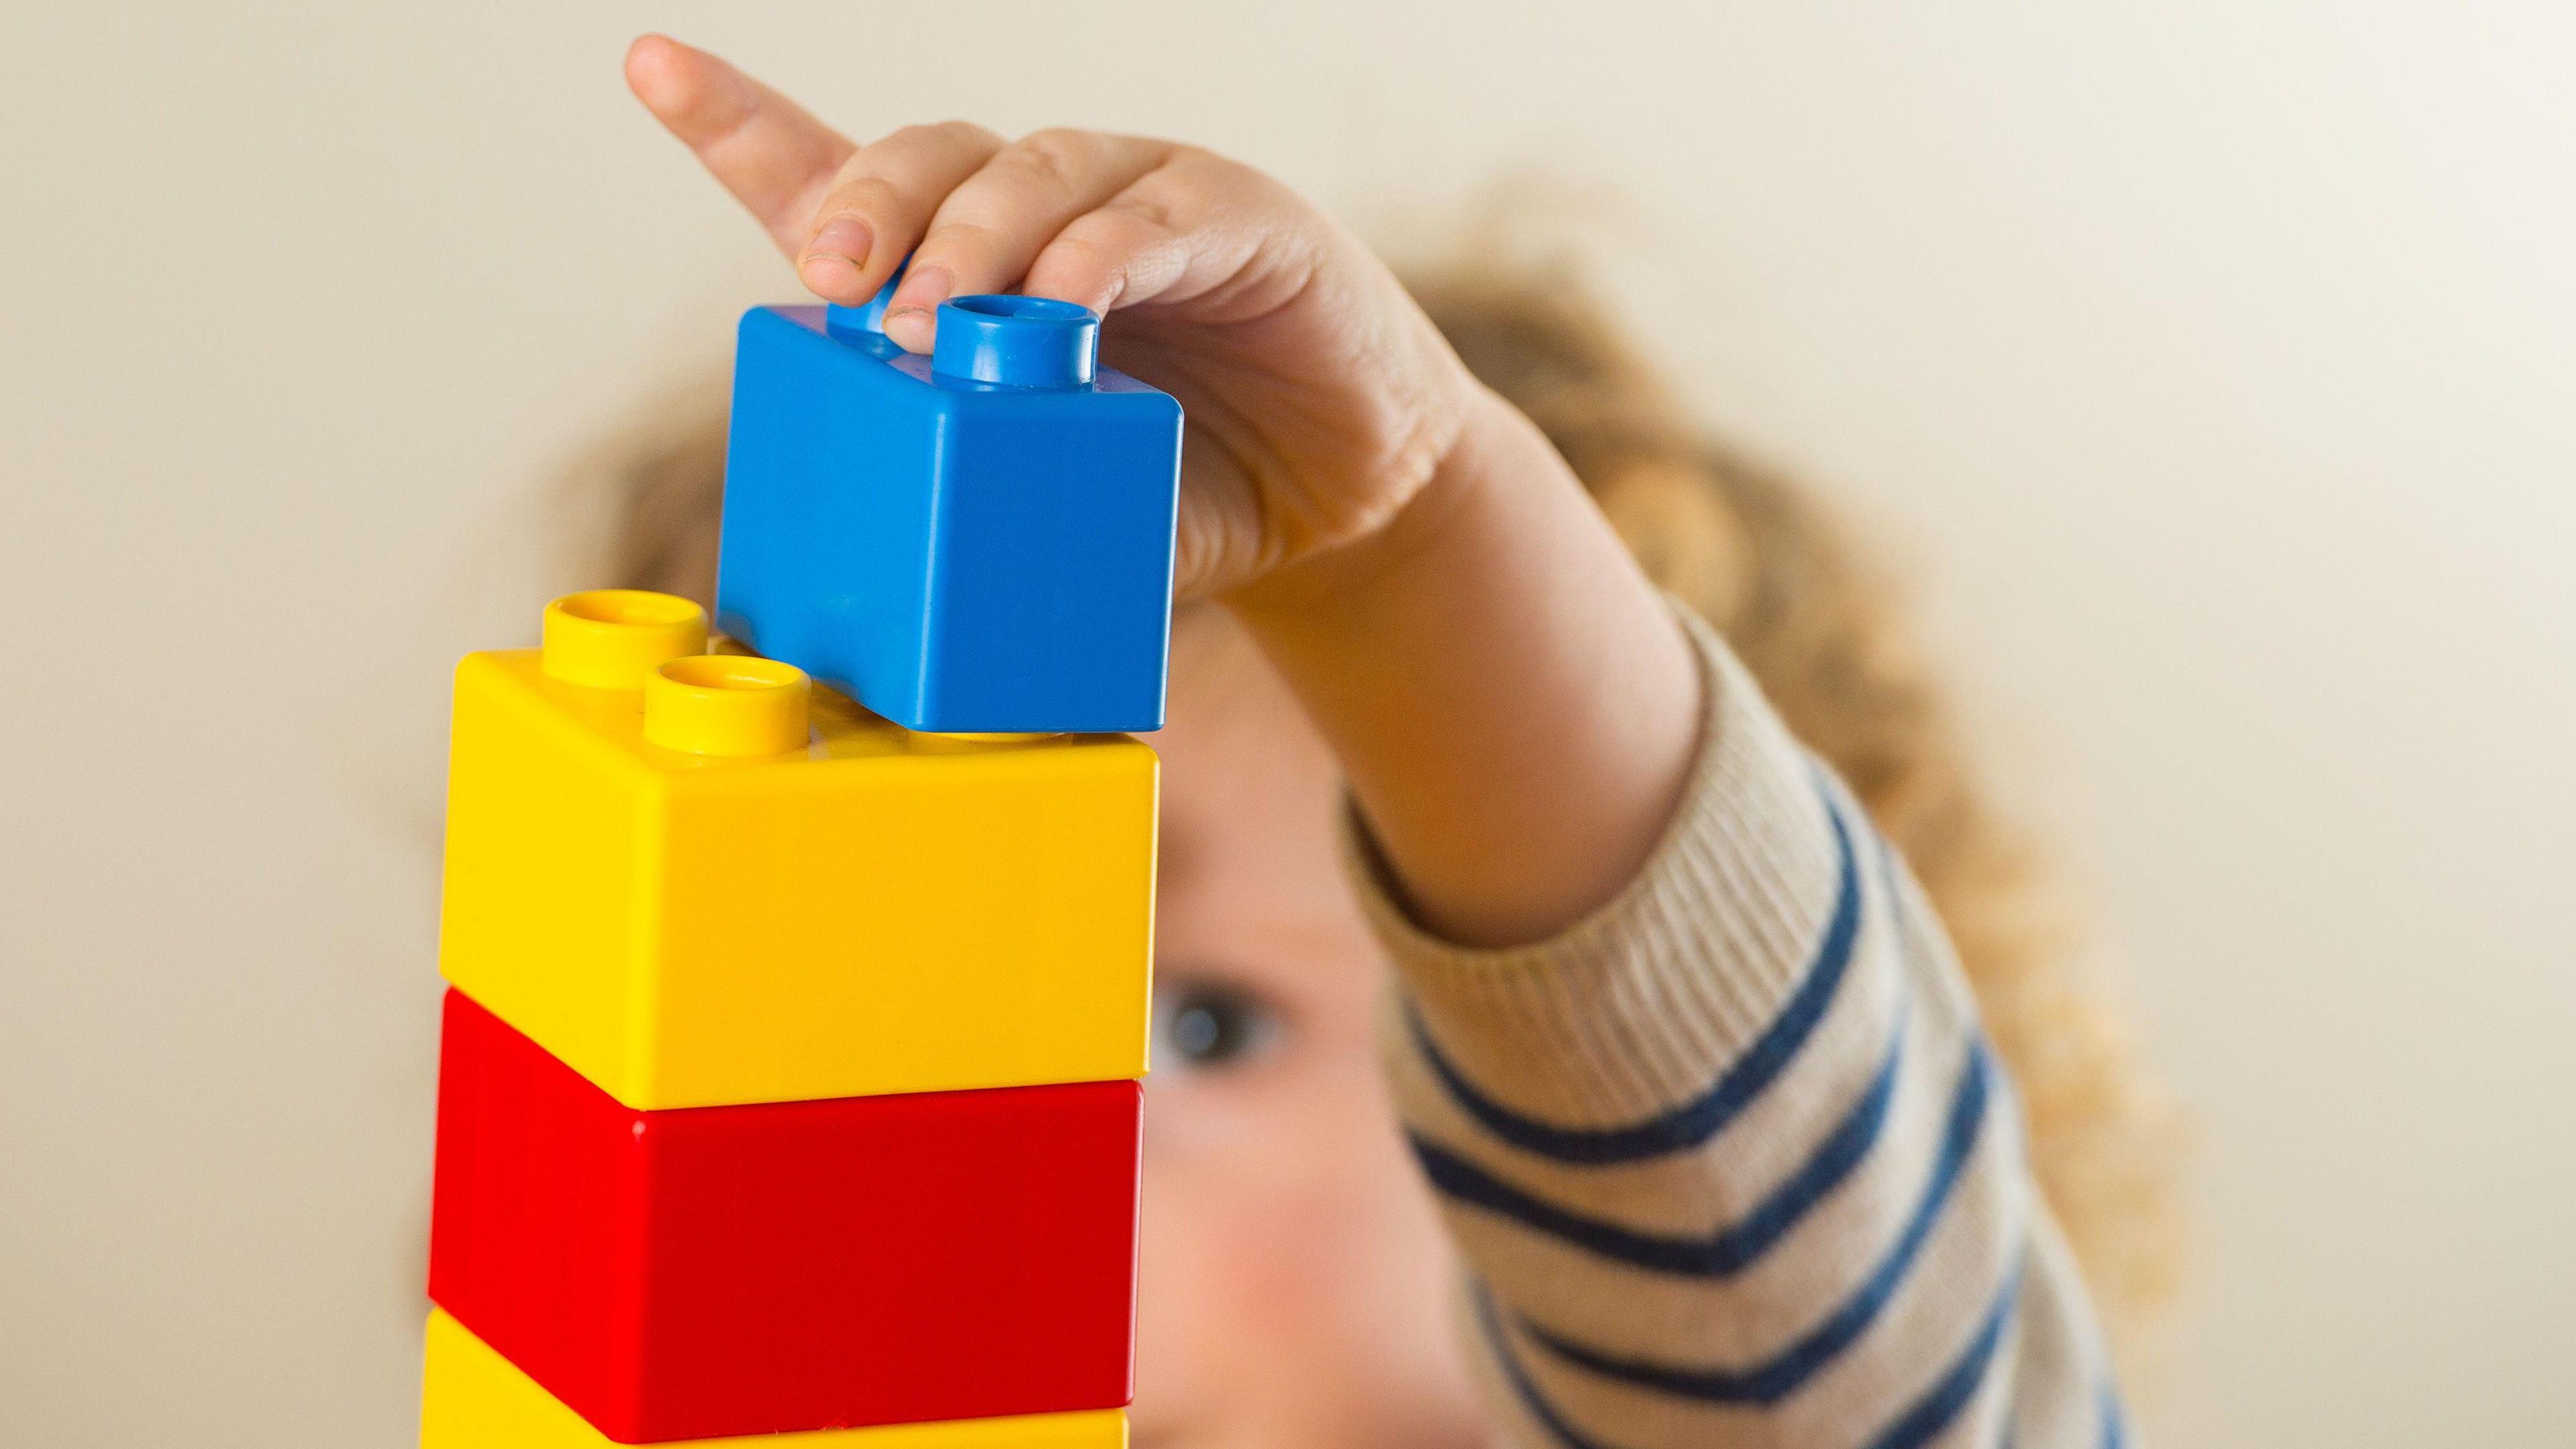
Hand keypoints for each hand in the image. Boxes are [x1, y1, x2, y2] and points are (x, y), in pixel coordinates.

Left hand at [626, 35, 1484, 600]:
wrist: (1344, 503)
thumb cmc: (1179, 493)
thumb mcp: (1053, 509)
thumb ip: (979, 519)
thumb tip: (868, 629)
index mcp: (976, 267)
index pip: (840, 174)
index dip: (743, 122)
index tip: (654, 65)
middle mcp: (1044, 210)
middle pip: (926, 160)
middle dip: (866, 208)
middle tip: (834, 283)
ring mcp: (1141, 197)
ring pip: (1029, 172)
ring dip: (971, 240)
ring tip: (933, 325)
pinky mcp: (1236, 214)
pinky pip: (1153, 212)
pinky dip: (1100, 253)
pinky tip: (1068, 303)